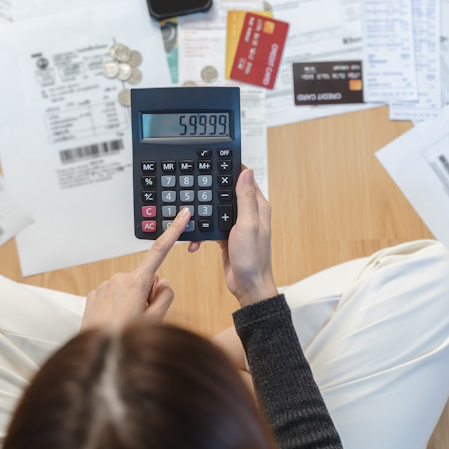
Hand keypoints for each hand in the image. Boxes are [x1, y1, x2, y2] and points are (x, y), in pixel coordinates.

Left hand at [80, 207, 191, 330]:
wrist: (96, 354)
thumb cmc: (126, 339)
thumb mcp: (156, 320)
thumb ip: (165, 296)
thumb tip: (162, 282)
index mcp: (137, 283)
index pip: (160, 251)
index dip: (174, 231)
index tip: (182, 215)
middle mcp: (119, 279)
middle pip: (145, 280)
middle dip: (147, 293)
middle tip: (142, 316)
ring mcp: (104, 286)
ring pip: (128, 289)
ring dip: (131, 301)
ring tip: (125, 323)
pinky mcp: (94, 294)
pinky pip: (113, 295)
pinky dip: (117, 306)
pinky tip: (114, 321)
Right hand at [190, 168, 277, 306]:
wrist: (248, 287)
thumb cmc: (252, 258)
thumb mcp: (247, 224)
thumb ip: (246, 198)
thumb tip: (247, 171)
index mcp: (257, 207)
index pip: (244, 180)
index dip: (231, 170)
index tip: (215, 161)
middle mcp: (248, 214)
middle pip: (227, 194)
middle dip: (212, 191)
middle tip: (196, 184)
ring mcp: (237, 226)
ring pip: (216, 211)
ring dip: (204, 214)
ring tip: (191, 214)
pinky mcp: (227, 237)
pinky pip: (211, 228)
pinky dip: (202, 233)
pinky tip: (194, 240)